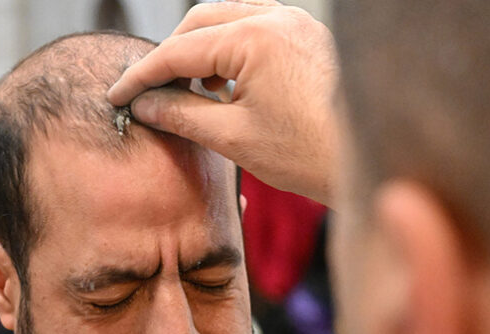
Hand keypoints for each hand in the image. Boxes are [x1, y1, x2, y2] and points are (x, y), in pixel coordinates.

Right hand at [107, 1, 339, 202]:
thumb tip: (144, 105)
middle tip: (150, 95)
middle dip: (170, 58)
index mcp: (254, 37)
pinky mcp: (307, 36)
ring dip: (200, 52)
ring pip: (226, 20)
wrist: (372, 159)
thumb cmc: (309, 153)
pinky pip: (254, 28)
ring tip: (190, 95)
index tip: (117, 95)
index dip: (141, 76)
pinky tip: (226, 88)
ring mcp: (295, 23)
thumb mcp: (233, 138)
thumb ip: (181, 114)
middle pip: (199, 23)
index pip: (178, 50)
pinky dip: (230, 52)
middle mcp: (276, 17)